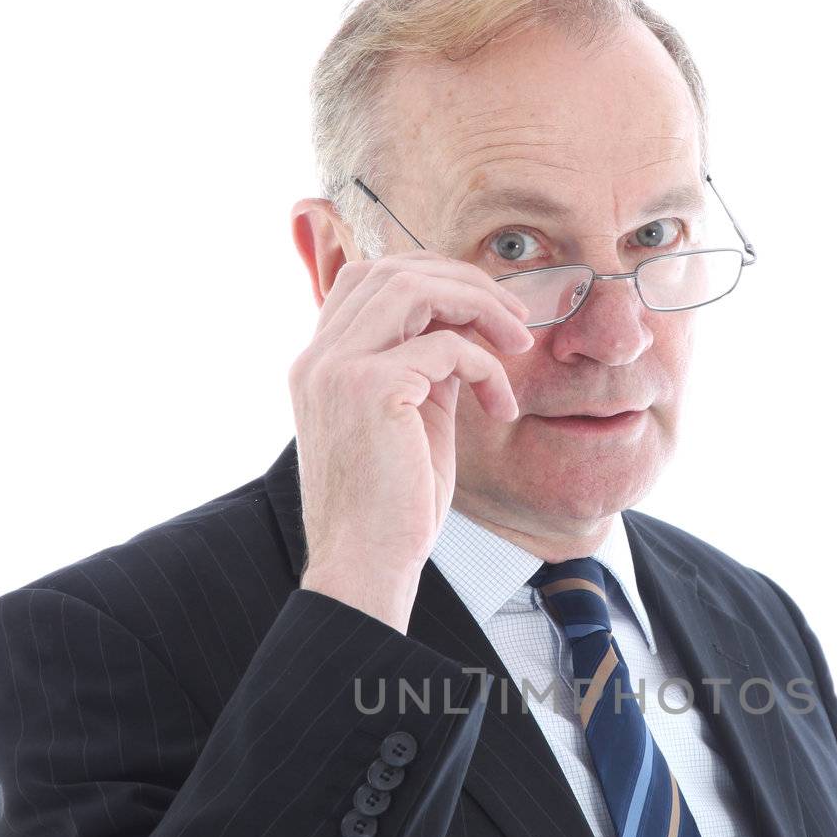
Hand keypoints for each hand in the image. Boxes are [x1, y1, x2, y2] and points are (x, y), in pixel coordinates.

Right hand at [288, 248, 532, 628]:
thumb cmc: (393, 509)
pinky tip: (500, 408)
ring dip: (479, 307)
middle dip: (464, 282)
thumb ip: (425, 370)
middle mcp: (319, 358)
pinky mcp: (371, 390)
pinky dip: (486, 368)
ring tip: (517, 343)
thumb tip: (467, 331)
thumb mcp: (411, 422)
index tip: (482, 308)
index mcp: (321, 364)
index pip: (369, 279)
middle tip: (514, 318)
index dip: (431, 277)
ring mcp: (338, 369)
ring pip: (415, 289)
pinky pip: (446, 347)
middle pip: (393, 270)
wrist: (366, 566)